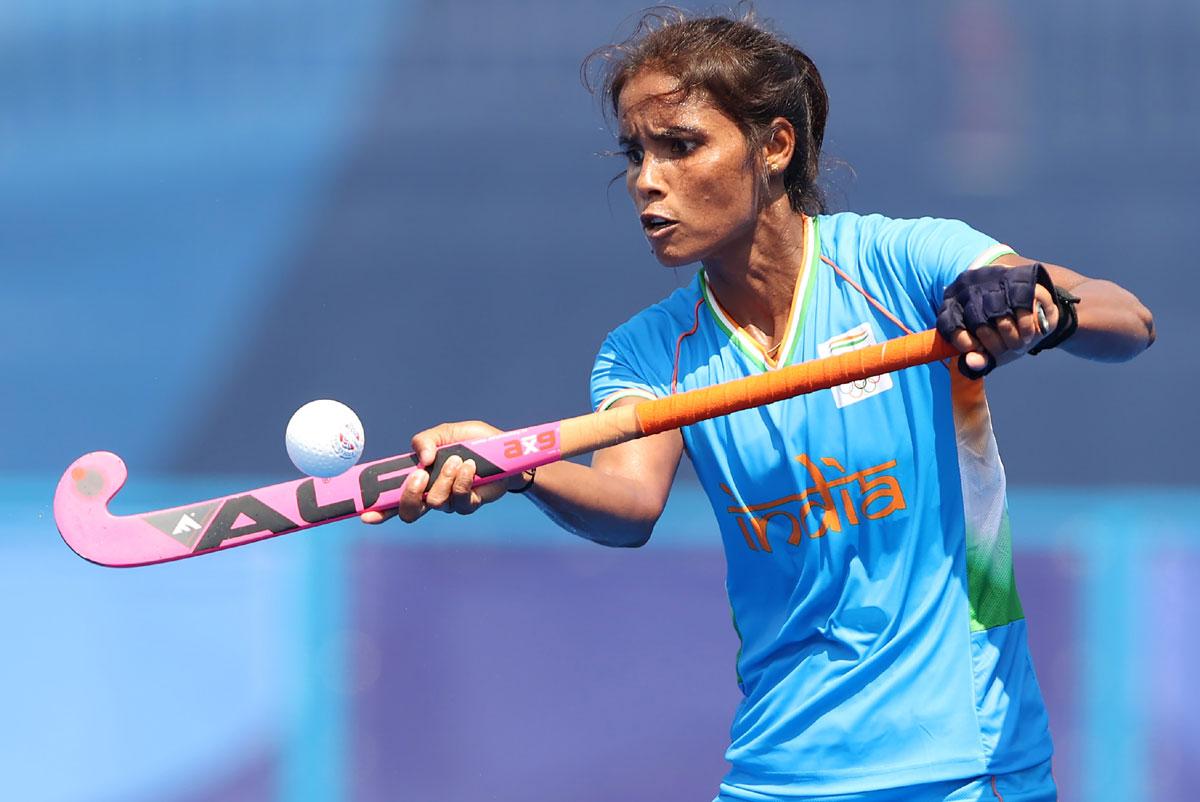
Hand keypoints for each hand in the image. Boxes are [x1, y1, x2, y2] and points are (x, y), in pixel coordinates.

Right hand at [359, 420, 520, 524]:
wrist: (506, 450)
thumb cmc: (473, 441)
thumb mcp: (445, 433)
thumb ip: (425, 440)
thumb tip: (422, 459)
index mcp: (418, 477)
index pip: (391, 498)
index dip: (377, 509)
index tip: (365, 514)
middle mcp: (430, 493)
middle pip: (408, 512)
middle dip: (410, 495)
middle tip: (420, 475)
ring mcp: (449, 501)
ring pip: (435, 503)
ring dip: (444, 478)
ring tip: (458, 459)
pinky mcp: (469, 504)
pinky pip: (459, 501)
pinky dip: (463, 481)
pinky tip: (470, 466)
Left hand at [936, 263, 1058, 376]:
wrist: (1022, 295)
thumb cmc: (996, 325)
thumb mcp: (984, 342)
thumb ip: (977, 356)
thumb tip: (973, 363)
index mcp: (952, 303)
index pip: (949, 325)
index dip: (962, 342)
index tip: (976, 349)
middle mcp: (969, 288)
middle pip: (978, 324)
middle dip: (994, 345)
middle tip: (1003, 350)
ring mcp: (993, 281)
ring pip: (1002, 320)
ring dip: (1012, 340)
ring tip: (1017, 344)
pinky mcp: (1021, 281)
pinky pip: (1023, 312)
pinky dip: (1026, 330)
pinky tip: (1027, 334)